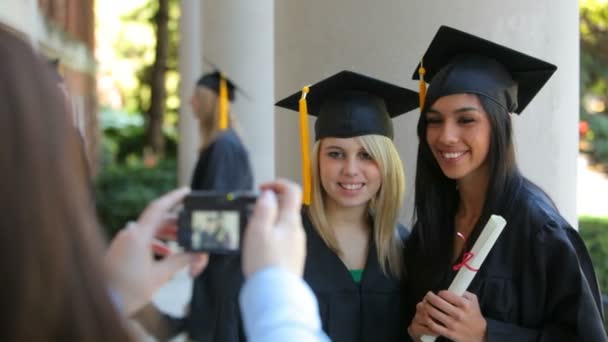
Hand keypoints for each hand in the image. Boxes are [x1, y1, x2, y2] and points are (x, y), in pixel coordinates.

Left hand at [105, 187, 208, 315]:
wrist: (103, 302)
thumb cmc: (129, 290)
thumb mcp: (160, 275)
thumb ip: (181, 260)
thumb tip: (198, 254)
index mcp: (139, 235)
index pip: (159, 208)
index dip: (174, 197)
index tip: (187, 191)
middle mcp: (130, 233)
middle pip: (158, 220)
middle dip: (177, 224)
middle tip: (192, 227)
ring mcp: (124, 240)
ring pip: (151, 230)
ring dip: (168, 234)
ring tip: (183, 242)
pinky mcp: (122, 248)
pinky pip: (142, 238)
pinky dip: (156, 242)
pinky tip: (167, 252)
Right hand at [242, 179, 305, 277]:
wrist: (274, 294)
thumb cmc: (265, 262)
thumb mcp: (258, 230)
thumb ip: (264, 208)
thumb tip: (269, 194)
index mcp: (291, 220)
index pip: (292, 191)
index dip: (277, 184)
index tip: (262, 189)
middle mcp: (297, 231)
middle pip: (287, 207)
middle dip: (269, 205)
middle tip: (252, 213)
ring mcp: (296, 245)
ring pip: (283, 224)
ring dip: (269, 222)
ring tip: (253, 233)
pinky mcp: (292, 258)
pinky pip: (282, 240)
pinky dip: (271, 237)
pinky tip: (259, 249)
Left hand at [410, 291, 486, 341]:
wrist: (480, 333)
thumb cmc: (474, 314)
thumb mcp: (473, 300)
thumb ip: (462, 291)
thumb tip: (451, 286)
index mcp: (465, 304)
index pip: (445, 294)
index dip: (439, 293)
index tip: (439, 294)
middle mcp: (459, 314)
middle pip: (436, 302)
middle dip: (429, 297)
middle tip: (427, 297)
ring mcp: (453, 324)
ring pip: (432, 313)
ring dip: (426, 307)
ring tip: (425, 305)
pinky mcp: (449, 333)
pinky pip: (433, 325)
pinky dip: (427, 319)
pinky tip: (427, 316)